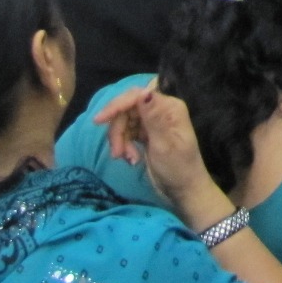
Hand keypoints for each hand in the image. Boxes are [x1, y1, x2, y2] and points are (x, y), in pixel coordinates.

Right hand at [93, 82, 215, 210]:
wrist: (183, 191)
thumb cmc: (178, 168)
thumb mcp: (164, 145)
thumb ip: (153, 118)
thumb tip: (144, 91)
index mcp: (169, 107)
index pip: (137, 96)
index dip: (116, 106)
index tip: (98, 121)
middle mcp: (161, 110)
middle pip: (126, 110)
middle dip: (118, 131)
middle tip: (117, 154)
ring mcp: (152, 122)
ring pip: (124, 122)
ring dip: (120, 141)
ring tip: (129, 159)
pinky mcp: (145, 134)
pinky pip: (126, 133)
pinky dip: (124, 146)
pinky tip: (132, 159)